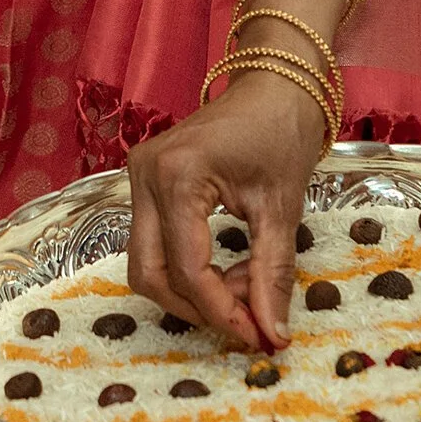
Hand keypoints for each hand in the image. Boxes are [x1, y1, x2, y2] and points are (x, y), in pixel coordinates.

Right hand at [125, 75, 323, 352]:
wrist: (274, 84)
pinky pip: (153, 244)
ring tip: (239, 290)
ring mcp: (138, 178)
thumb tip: (273, 335)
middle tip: (245, 321)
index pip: (188, 268)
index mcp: (177, 176)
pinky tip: (224, 270)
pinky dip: (184, 269)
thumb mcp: (282, 207)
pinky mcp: (145, 184)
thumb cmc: (281, 132)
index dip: (221, 311)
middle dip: (196, 308)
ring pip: (145, 263)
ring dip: (188, 292)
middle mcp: (144, 176)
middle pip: (149, 273)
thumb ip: (271, 274)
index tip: (257, 337)